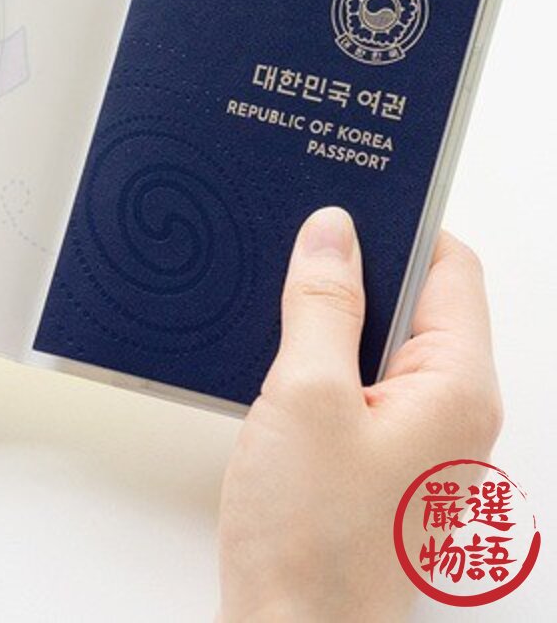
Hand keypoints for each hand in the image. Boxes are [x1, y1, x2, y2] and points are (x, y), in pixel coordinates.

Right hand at [218, 207, 501, 620]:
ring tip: (280, 290)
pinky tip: (278, 350)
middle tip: (298, 237)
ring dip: (334, 313)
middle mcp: (450, 409)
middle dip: (358, 266)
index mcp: (457, 386)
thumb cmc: (310, 540)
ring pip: (382, 342)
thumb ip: (321, 305)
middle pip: (418, 302)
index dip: (403, 225)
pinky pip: (361, 381)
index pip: (451, 268)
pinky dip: (324, 355)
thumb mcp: (306, 396)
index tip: (349, 196)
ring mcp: (416, 438)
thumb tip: (332, 233)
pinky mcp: (378, 458)